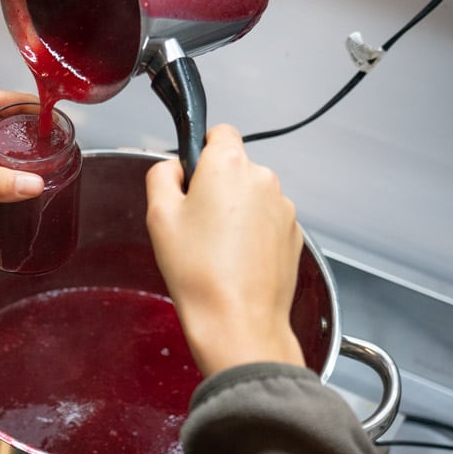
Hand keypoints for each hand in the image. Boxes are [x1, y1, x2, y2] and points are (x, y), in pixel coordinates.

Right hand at [145, 125, 304, 376]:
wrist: (238, 321)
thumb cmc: (199, 272)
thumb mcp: (158, 216)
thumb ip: (161, 175)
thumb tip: (174, 168)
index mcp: (228, 166)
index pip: (219, 131)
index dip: (201, 151)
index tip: (190, 178)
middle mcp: (263, 179)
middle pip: (235, 167)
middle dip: (216, 186)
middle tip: (193, 224)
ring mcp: (284, 208)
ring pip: (252, 196)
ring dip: (236, 212)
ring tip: (214, 250)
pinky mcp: (294, 235)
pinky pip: (267, 222)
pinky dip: (252, 235)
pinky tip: (235, 262)